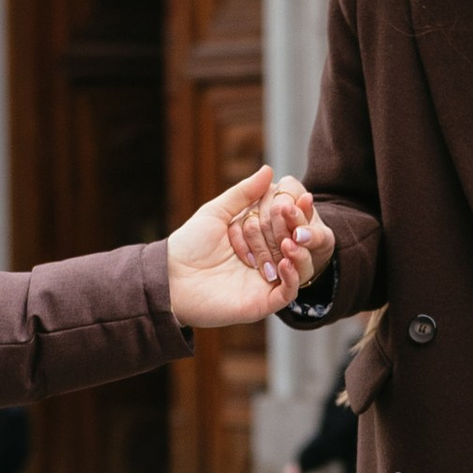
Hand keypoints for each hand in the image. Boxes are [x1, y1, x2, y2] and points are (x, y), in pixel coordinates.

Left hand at [167, 166, 319, 327]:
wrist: (171, 277)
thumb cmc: (189, 244)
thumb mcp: (217, 211)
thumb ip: (243, 192)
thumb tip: (269, 170)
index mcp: (258, 237)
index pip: (287, 223)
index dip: (296, 212)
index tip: (301, 198)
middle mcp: (266, 258)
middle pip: (296, 243)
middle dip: (296, 230)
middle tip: (293, 218)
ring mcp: (266, 281)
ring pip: (299, 267)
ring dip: (300, 253)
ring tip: (289, 241)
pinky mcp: (263, 302)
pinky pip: (289, 292)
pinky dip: (292, 276)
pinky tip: (285, 262)